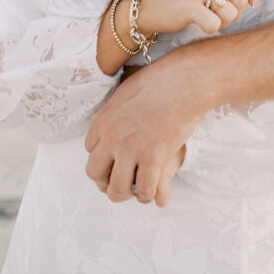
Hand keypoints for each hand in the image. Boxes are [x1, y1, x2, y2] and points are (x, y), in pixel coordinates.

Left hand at [85, 49, 208, 206]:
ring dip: (127, 192)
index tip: (115, 158)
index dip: (103, 156)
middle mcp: (113, 138)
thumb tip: (115, 121)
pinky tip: (154, 187)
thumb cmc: (161, 80)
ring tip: (137, 188)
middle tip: (122, 179)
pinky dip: (148, 193)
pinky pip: (144, 190)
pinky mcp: (153, 158)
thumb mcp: (127, 91)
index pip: (89, 150)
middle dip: (107, 180)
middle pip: (95, 173)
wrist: (184, 81)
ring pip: (117, 189)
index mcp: (105, 120)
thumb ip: (116, 111)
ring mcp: (132, 150)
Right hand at [141, 0, 272, 36]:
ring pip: (232, 11)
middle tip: (221, 10)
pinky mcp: (188, 5)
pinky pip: (216, 24)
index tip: (247, 0)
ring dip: (225, 21)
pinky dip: (211, 28)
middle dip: (237, 9)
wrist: (148, 6)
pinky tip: (199, 23)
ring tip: (209, 16)